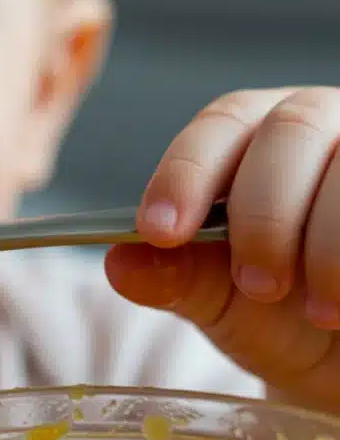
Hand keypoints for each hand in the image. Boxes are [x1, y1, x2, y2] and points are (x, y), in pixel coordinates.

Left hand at [105, 88, 339, 412]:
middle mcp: (322, 122)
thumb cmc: (284, 317)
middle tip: (257, 286)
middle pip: (289, 132)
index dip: (186, 174)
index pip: (219, 127)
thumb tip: (120, 263)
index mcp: (254, 136)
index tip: (159, 230)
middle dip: (265, 214)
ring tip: (321, 312)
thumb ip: (176, 278)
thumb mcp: (223, 303)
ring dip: (333, 243)